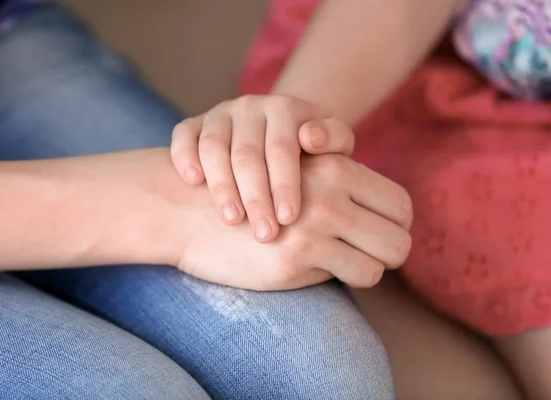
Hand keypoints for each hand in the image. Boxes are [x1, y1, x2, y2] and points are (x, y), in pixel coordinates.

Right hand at [170, 95, 354, 242]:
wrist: (279, 139)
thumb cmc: (312, 155)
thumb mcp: (334, 147)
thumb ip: (333, 142)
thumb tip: (311, 138)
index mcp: (286, 109)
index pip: (282, 148)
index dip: (285, 184)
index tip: (289, 219)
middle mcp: (250, 106)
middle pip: (247, 154)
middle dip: (255, 197)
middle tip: (264, 234)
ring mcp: (220, 114)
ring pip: (213, 148)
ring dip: (222, 186)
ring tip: (232, 220)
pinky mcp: (194, 124)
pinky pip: (183, 136)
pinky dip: (184, 157)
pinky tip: (193, 182)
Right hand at [175, 152, 412, 289]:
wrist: (187, 211)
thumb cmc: (247, 196)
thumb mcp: (296, 177)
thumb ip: (339, 191)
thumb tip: (385, 227)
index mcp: (335, 165)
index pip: (400, 203)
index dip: (398, 225)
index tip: (380, 237)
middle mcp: (331, 190)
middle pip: (400, 238)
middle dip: (391, 252)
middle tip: (366, 254)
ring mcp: (315, 226)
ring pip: (383, 262)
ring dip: (365, 267)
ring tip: (336, 261)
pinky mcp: (295, 259)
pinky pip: (356, 276)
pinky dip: (344, 277)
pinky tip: (313, 267)